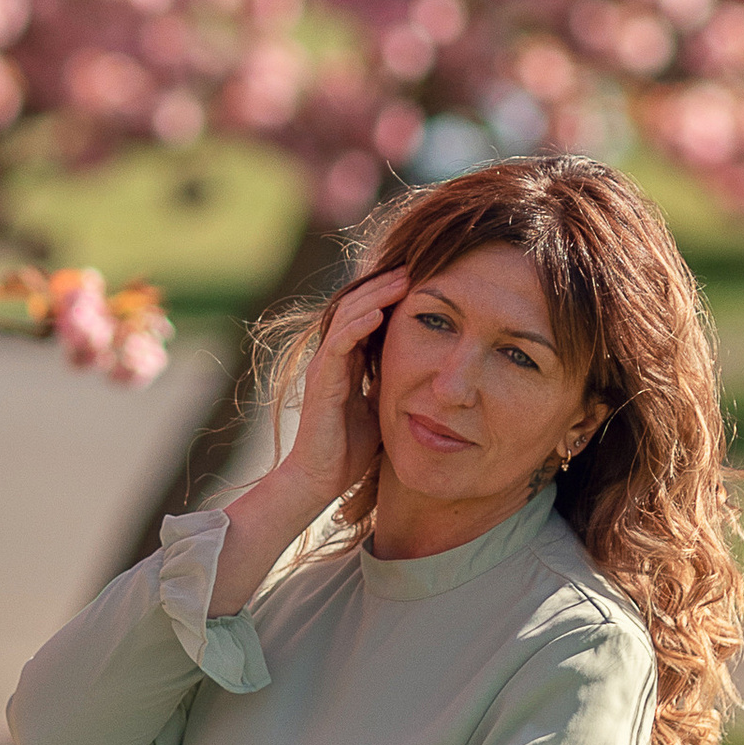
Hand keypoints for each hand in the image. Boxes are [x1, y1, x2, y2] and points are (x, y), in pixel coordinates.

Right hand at [280, 266, 411, 509]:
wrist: (319, 479)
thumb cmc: (349, 447)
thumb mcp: (381, 406)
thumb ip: (393, 383)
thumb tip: (424, 368)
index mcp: (348, 361)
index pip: (368, 315)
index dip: (390, 295)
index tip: (420, 277)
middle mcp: (333, 358)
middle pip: (357, 307)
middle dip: (385, 286)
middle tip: (414, 266)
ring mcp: (324, 367)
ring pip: (347, 317)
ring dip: (375, 297)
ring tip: (401, 279)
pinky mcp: (321, 383)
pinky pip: (338, 346)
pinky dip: (356, 328)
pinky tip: (376, 314)